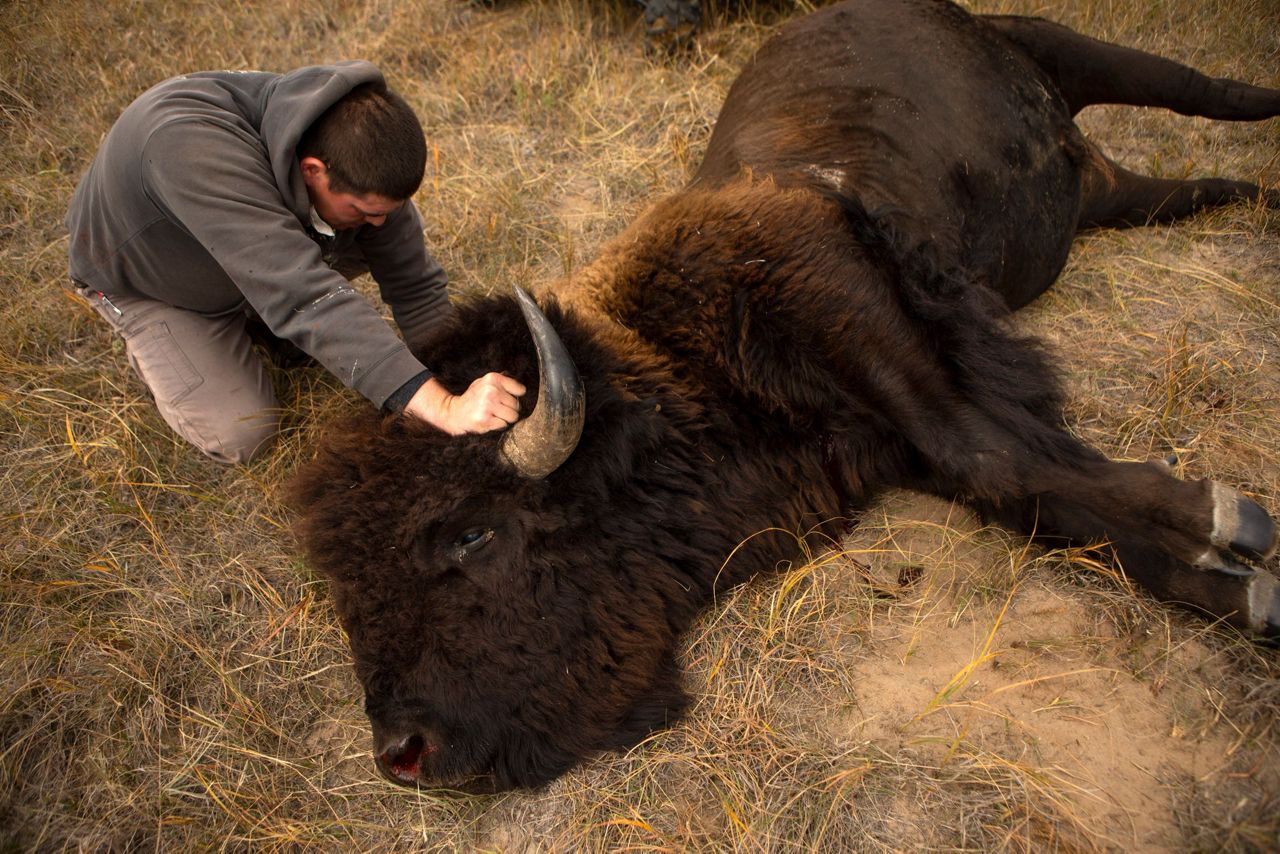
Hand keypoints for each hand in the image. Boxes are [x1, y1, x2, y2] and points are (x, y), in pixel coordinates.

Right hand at [404, 374, 526, 434]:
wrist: (454, 412)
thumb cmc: (473, 398)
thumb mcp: (484, 383)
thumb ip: (502, 382)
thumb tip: (522, 388)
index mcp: (493, 378)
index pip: (520, 390)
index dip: (516, 396)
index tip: (508, 398)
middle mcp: (491, 390)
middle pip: (517, 405)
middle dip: (509, 408)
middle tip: (496, 408)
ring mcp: (488, 405)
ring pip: (512, 416)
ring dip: (505, 418)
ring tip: (493, 414)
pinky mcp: (485, 419)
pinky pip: (503, 424)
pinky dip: (497, 424)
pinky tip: (487, 419)